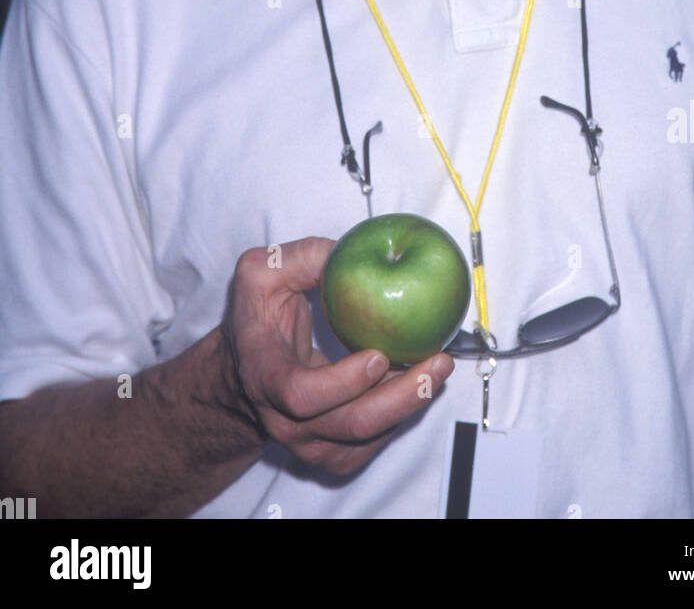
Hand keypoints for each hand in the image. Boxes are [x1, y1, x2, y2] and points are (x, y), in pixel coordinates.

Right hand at [219, 238, 453, 475]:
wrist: (245, 371)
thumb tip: (350, 250)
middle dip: (402, 396)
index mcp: (265, 375)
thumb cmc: (256, 319)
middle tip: (437, 362)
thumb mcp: (260, 274)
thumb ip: (302, 257)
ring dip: (410, 404)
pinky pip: (374, 442)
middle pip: (350, 424)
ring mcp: (309, 443)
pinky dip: (402, 414)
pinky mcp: (332, 453)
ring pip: (368, 437)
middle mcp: (285, 419)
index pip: (300, 394)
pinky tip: (420, 382)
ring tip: (438, 366)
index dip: (342, 382)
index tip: (378, 355)